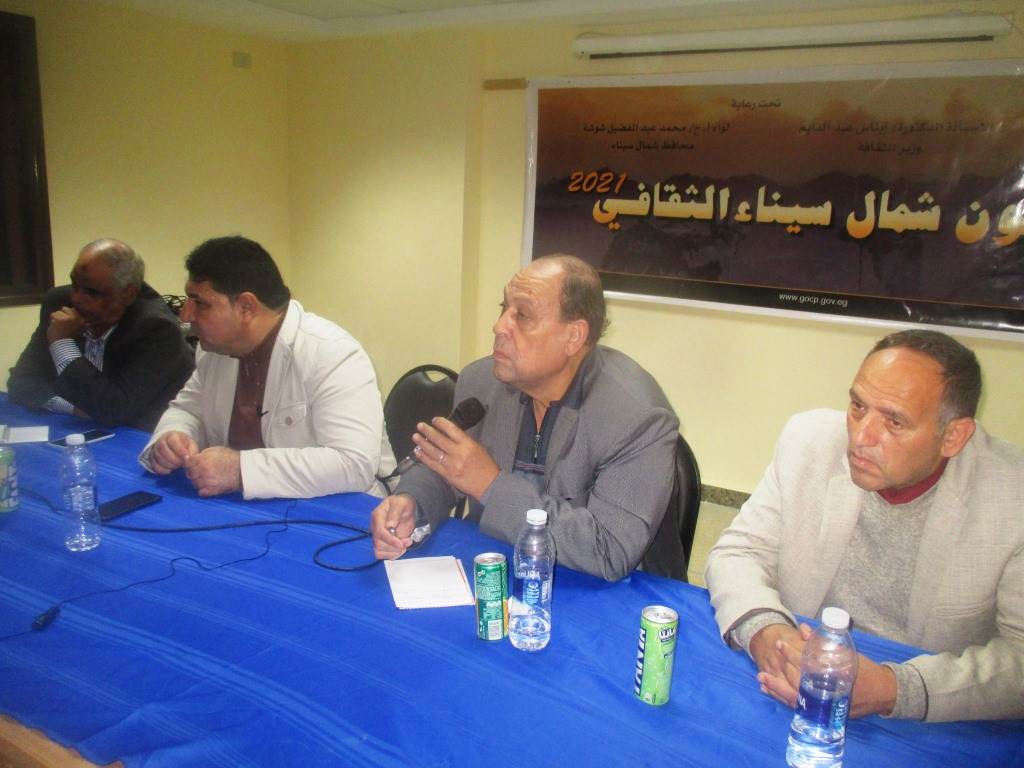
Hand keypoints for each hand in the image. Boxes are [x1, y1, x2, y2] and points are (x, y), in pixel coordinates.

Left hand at [47, 306, 85, 342]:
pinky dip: (52, 320)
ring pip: (59, 312)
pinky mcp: (61, 319)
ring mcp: (69, 318)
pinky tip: (55, 326)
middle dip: (62, 315)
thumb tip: (75, 310)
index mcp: (83, 320)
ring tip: (59, 326)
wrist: (63, 345)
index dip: (69, 314)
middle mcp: (77, 317)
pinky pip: (53, 314)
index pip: (74, 309)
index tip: (68, 322)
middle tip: (63, 325)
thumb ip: (78, 320)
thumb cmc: (69, 337)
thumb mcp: (78, 328)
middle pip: (66, 308)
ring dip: (57, 318)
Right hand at [148, 431, 198, 473]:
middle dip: (175, 460)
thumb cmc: (183, 445)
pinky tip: (170, 470)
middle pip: (164, 451)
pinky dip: (162, 470)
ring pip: (159, 459)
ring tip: (177, 466)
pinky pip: (154, 465)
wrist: (173, 445)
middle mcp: (161, 441)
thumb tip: (190, 459)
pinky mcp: (152, 458)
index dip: (180, 450)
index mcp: (172, 436)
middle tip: (182, 463)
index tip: (186, 457)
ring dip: (170, 465)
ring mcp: (155, 450)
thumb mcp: (191, 445)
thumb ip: (192, 452)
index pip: (173, 441)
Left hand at [184, 447, 241, 496]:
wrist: (243, 469)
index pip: (187, 463)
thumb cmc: (231, 458)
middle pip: (189, 474)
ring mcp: (207, 482)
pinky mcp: (212, 490)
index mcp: (202, 460)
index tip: (193, 464)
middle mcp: (202, 471)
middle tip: (200, 472)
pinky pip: (201, 492)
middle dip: (193, 473)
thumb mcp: (216, 450)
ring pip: (194, 484)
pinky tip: (208, 486)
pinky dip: (203, 490)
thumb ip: (203, 454)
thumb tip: (194, 457)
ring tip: (206, 479)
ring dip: (198, 482)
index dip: (190, 464)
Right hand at [371, 494, 416, 559]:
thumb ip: (395, 513)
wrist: (406, 508)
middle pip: (378, 544)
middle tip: (408, 541)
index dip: (390, 540)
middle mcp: (375, 527)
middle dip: (394, 547)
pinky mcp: (384, 543)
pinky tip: (402, 547)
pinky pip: (383, 554)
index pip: (379, 532)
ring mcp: (379, 536)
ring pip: (379, 552)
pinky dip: (394, 554)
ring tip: (406, 544)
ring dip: (394, 552)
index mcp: (377, 516)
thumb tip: (389, 525)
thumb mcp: (401, 504)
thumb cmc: (403, 504)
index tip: (401, 543)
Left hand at [411, 416, 498, 499]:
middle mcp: (458, 453)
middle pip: (439, 439)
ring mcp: (451, 464)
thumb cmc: (485, 464)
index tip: (434, 420)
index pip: (451, 429)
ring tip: (415, 436)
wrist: (488, 484)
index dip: (441, 423)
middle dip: (428, 431)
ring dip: (422, 443)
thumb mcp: (478, 448)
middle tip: (420, 425)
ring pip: (433, 451)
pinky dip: (424, 457)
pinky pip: (432, 464)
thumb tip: (448, 435)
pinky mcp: (447, 474)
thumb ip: (463, 441)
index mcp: (468, 444)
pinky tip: (417, 451)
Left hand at [757, 623, 897, 717]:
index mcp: (835, 676)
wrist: (883, 692)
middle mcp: (829, 693)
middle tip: (764, 666)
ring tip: (761, 681)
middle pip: (799, 683)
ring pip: (797, 699)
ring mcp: (827, 705)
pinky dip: (784, 699)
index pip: (809, 664)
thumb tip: (802, 628)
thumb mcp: (846, 653)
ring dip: (777, 690)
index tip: (780, 643)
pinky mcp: (824, 712)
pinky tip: (770, 692)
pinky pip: (800, 707)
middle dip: (780, 674)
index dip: (792, 653)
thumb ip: (823, 642)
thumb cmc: (864, 670)